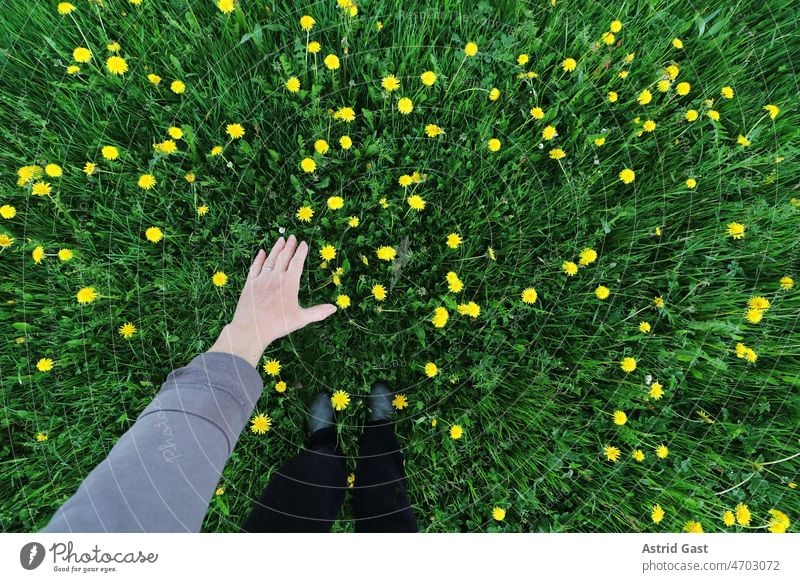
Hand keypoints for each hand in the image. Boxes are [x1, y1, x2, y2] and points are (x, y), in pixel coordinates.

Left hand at [207, 235, 336, 366]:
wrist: (251, 329)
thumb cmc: (277, 325)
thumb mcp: (300, 319)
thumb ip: (318, 312)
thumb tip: (334, 308)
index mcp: (289, 283)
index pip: (297, 262)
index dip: (301, 252)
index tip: (304, 244)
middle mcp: (276, 277)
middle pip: (284, 257)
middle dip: (289, 246)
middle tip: (293, 237)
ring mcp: (261, 279)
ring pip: (270, 259)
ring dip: (276, 248)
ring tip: (280, 239)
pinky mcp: (250, 283)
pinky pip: (255, 267)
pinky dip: (259, 258)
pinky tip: (261, 252)